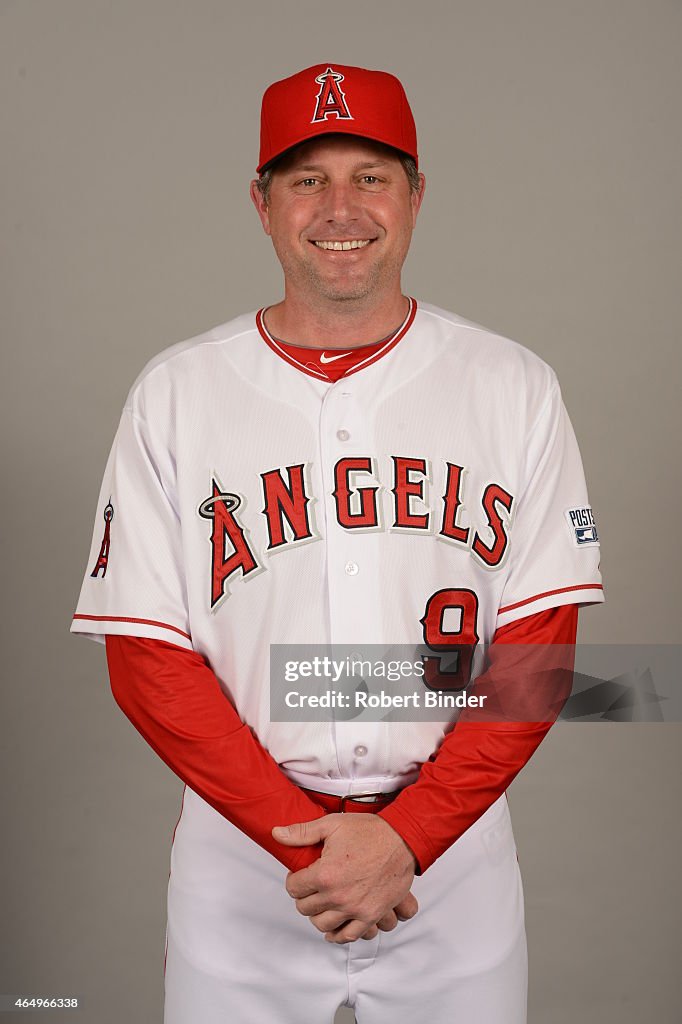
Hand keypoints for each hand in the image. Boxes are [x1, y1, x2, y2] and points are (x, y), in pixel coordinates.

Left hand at [272, 813, 417, 942]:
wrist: (402, 839)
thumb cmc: (369, 831)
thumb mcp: (332, 825)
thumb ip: (301, 833)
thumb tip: (276, 834)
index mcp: (325, 874)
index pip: (294, 888)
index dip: (294, 880)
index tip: (300, 875)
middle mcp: (338, 896)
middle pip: (305, 908)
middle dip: (304, 896)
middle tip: (311, 887)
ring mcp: (354, 909)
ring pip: (322, 924)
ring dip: (318, 915)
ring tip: (321, 903)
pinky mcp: (370, 916)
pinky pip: (347, 936)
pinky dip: (337, 934)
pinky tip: (334, 926)